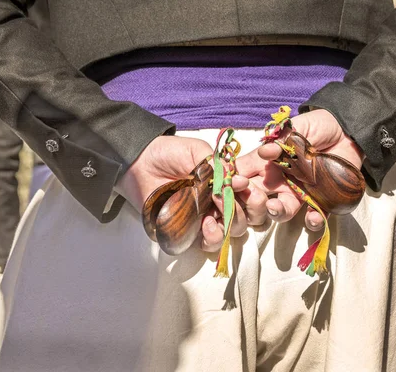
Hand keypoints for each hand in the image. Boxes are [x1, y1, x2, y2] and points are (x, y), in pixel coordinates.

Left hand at [117, 136, 267, 251]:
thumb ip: (218, 165)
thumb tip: (237, 180)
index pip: (251, 198)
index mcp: (226, 185)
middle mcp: (219, 205)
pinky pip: (206, 243)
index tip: (245, 186)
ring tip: (216, 210)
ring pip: (231, 234)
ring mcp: (205, 220)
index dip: (255, 196)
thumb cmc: (170, 153)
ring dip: (231, 224)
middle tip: (229, 195)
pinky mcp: (187, 232)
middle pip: (247, 219)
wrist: (139, 161)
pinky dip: (213, 237)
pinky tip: (206, 224)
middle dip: (245, 209)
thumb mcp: (197, 151)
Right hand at [236, 109, 363, 229]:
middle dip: (252, 203)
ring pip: (281, 212)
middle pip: (257, 200)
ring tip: (275, 208)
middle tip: (255, 197)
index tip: (234, 185)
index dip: (235, 183)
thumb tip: (265, 151)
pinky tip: (313, 216)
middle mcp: (280, 183)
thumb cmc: (316, 126)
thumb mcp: (295, 128)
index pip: (244, 177)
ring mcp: (299, 194)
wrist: (346, 129)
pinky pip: (315, 217)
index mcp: (268, 164)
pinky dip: (313, 220)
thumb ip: (280, 140)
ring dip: (276, 212)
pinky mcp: (322, 201)